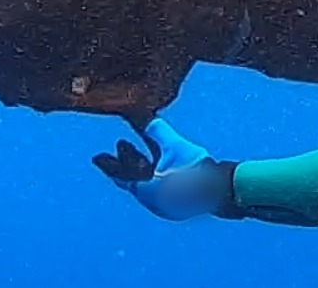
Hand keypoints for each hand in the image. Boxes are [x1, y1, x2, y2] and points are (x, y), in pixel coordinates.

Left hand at [93, 118, 234, 220]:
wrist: (220, 191)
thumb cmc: (194, 170)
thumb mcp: (173, 146)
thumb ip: (155, 131)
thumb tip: (137, 111)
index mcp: (146, 190)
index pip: (121, 177)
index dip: (108, 165)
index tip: (96, 157)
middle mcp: (153, 201)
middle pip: (133, 180)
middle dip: (126, 162)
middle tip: (119, 146)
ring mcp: (166, 205)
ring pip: (147, 185)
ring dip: (141, 167)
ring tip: (138, 152)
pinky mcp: (178, 205)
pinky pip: (159, 188)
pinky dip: (154, 176)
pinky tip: (159, 164)